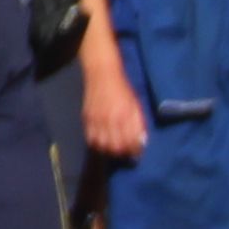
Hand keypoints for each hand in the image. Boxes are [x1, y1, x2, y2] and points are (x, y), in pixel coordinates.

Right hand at [80, 42, 149, 163]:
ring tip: (114, 148)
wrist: (103, 75)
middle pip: (116, 147)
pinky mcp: (87, 118)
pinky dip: (97, 144)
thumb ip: (138, 123)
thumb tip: (141, 141)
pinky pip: (91, 139)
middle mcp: (111, 119)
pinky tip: (103, 142)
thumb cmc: (123, 90)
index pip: (131, 141)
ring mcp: (97, 120)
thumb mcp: (136, 105)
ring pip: (102, 145)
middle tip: (126, 151)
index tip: (137, 153)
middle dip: (122, 153)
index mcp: (126, 115)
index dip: (135, 150)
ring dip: (109, 150)